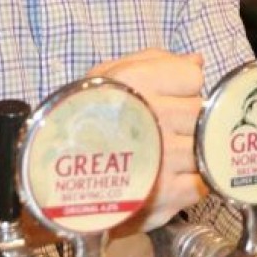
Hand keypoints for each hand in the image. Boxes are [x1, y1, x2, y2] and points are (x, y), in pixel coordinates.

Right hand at [89, 49, 205, 231]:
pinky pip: (200, 183)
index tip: (168, 97)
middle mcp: (153, 118)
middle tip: (166, 128)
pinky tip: (170, 177)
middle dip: (187, 120)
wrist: (52, 178)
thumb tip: (197, 62)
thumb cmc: (82, 118)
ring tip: (167, 154)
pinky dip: (190, 182)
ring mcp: (163, 159)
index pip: (193, 78)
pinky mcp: (167, 195)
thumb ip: (156, 62)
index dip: (183, 87)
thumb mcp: (108, 76)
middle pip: (200, 114)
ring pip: (203, 148)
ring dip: (190, 152)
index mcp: (138, 82)